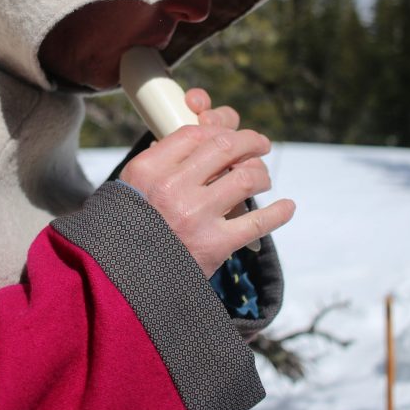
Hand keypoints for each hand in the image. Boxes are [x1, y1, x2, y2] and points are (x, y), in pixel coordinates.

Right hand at [120, 93, 295, 277]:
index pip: (194, 133)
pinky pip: (258, 222)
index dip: (217, 130)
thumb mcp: (132, 187)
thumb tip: (203, 143)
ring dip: (261, 173)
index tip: (227, 136)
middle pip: (225, 147)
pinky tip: (287, 207)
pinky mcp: (215, 245)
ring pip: (246, 178)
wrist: (122, 279)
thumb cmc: (129, 228)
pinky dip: (278, 213)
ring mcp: (196, 215)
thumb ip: (162, 162)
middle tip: (259, 144)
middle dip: (249, 141)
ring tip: (262, 177)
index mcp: (149, 169)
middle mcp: (173, 188)